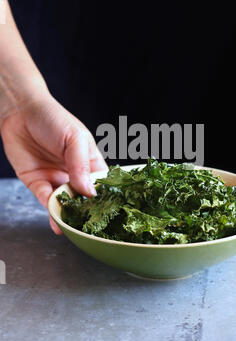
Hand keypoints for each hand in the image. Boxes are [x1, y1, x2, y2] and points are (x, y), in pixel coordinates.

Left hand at [0, 94, 106, 233]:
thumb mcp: (75, 138)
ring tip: (72, 228)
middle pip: (84, 199)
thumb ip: (81, 165)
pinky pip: (45, 199)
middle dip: (87, 213)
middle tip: (91, 228)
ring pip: (64, 203)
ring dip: (67, 215)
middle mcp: (74, 174)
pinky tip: (55, 216)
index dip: (106, 199)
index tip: (111, 214)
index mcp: (90, 163)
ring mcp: (56, 179)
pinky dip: (50, 208)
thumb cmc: (53, 118)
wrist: (20, 112)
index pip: (102, 185)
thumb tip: (89, 192)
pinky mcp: (37, 183)